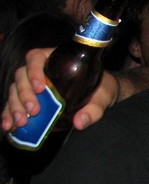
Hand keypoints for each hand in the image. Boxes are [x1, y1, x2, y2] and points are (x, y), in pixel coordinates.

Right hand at [1, 48, 118, 131]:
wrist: (104, 95)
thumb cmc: (103, 88)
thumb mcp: (103, 96)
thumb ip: (94, 109)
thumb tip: (79, 123)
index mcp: (56, 59)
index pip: (36, 57)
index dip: (34, 70)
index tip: (41, 87)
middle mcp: (41, 69)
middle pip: (22, 76)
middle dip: (24, 94)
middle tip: (33, 110)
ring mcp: (33, 84)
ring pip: (15, 90)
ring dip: (15, 106)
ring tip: (22, 122)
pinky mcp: (31, 98)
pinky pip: (15, 103)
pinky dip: (9, 114)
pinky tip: (10, 126)